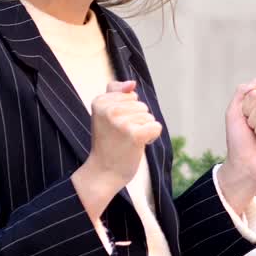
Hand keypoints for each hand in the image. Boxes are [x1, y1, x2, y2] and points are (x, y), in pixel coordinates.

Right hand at [71, 80, 161, 219]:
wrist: (103, 172)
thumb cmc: (108, 143)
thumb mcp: (105, 114)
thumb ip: (115, 93)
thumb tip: (132, 83)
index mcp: (99, 101)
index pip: (131, 95)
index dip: (128, 112)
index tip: (114, 127)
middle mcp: (108, 109)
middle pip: (141, 105)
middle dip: (137, 121)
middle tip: (121, 137)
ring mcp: (121, 122)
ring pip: (149, 116)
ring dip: (143, 130)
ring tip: (127, 142)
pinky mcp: (134, 134)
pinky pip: (156, 126)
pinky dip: (152, 137)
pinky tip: (138, 145)